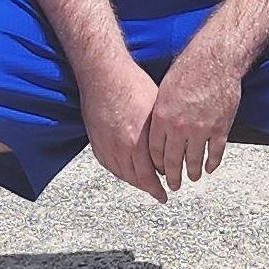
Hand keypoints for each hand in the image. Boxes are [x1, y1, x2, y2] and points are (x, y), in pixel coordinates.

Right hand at [82, 60, 165, 198]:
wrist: (103, 74)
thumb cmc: (133, 85)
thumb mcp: (157, 110)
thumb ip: (162, 134)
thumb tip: (172, 148)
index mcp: (137, 141)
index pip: (150, 176)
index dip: (159, 186)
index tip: (168, 191)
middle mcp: (119, 148)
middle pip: (136, 179)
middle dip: (150, 188)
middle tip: (159, 194)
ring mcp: (105, 145)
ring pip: (122, 174)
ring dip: (135, 182)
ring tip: (146, 185)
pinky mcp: (95, 141)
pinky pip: (109, 165)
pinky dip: (120, 172)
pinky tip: (127, 172)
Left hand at [146, 47, 245, 191]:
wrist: (215, 60)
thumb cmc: (189, 69)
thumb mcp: (165, 90)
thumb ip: (161, 113)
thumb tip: (160, 128)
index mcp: (162, 117)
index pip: (154, 150)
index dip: (156, 164)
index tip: (158, 170)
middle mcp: (179, 127)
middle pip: (172, 160)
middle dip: (172, 176)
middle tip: (173, 185)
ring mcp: (201, 130)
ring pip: (194, 160)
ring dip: (192, 172)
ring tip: (191, 178)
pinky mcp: (220, 128)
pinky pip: (215, 152)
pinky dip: (212, 163)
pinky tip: (209, 168)